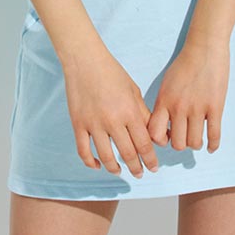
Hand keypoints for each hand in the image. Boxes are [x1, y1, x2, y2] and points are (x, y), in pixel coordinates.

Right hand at [62, 47, 159, 178]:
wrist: (85, 60)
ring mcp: (94, 124)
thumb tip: (155, 134)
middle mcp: (113, 120)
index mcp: (130, 111)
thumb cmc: (112, 73)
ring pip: (106, 157)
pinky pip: (84, 151)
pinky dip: (91, 162)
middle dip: (137, 168)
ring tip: (121, 171)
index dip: (150, 160)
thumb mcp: (134, 91)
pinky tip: (98, 165)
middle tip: (140, 173)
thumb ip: (143, 114)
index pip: (144, 144)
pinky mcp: (78, 124)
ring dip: (115, 168)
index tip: (153, 168)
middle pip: (128, 154)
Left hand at [147, 37, 229, 152]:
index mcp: (164, 100)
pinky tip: (211, 146)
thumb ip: (164, 103)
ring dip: (196, 143)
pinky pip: (214, 135)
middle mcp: (179, 107)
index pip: (154, 134)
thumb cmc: (185, 63)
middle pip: (177, 143)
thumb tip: (163, 124)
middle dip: (180, 143)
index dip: (160, 141)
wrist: (204, 47)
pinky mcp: (215, 107)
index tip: (167, 136)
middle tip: (184, 136)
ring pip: (194, 143)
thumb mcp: (167, 83)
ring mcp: (198, 108)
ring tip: (197, 137)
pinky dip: (213, 145)